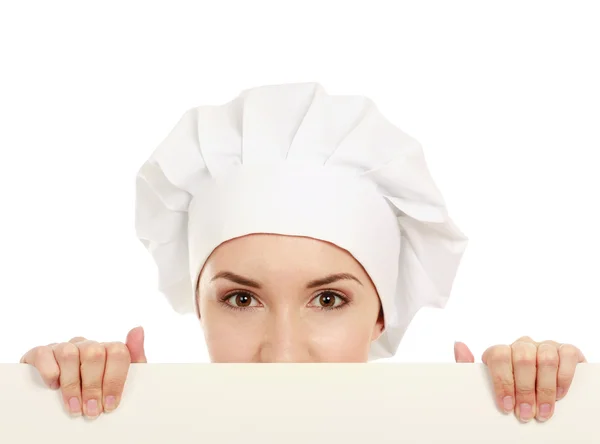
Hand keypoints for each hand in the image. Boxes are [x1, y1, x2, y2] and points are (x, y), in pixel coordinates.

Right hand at [19, 326, 146, 417]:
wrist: (56, 399)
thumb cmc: (95, 389)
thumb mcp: (120, 379)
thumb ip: (134, 356)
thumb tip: (138, 329)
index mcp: (106, 349)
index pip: (118, 352)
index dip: (114, 380)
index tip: (110, 404)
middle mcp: (85, 344)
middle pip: (94, 353)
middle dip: (93, 386)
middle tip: (92, 411)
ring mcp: (63, 347)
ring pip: (69, 353)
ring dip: (72, 384)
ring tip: (74, 407)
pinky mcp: (40, 353)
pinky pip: (44, 354)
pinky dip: (49, 372)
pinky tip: (54, 388)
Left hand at [454, 337, 584, 422]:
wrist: (542, 394)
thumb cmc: (513, 389)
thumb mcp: (489, 383)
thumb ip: (469, 367)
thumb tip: (458, 345)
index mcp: (503, 352)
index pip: (498, 355)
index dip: (502, 381)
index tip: (506, 406)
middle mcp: (523, 345)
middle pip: (522, 358)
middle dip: (524, 390)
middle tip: (525, 414)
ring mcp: (545, 346)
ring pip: (545, 358)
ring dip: (544, 388)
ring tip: (543, 411)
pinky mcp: (566, 351)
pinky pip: (566, 355)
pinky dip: (563, 377)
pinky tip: (559, 395)